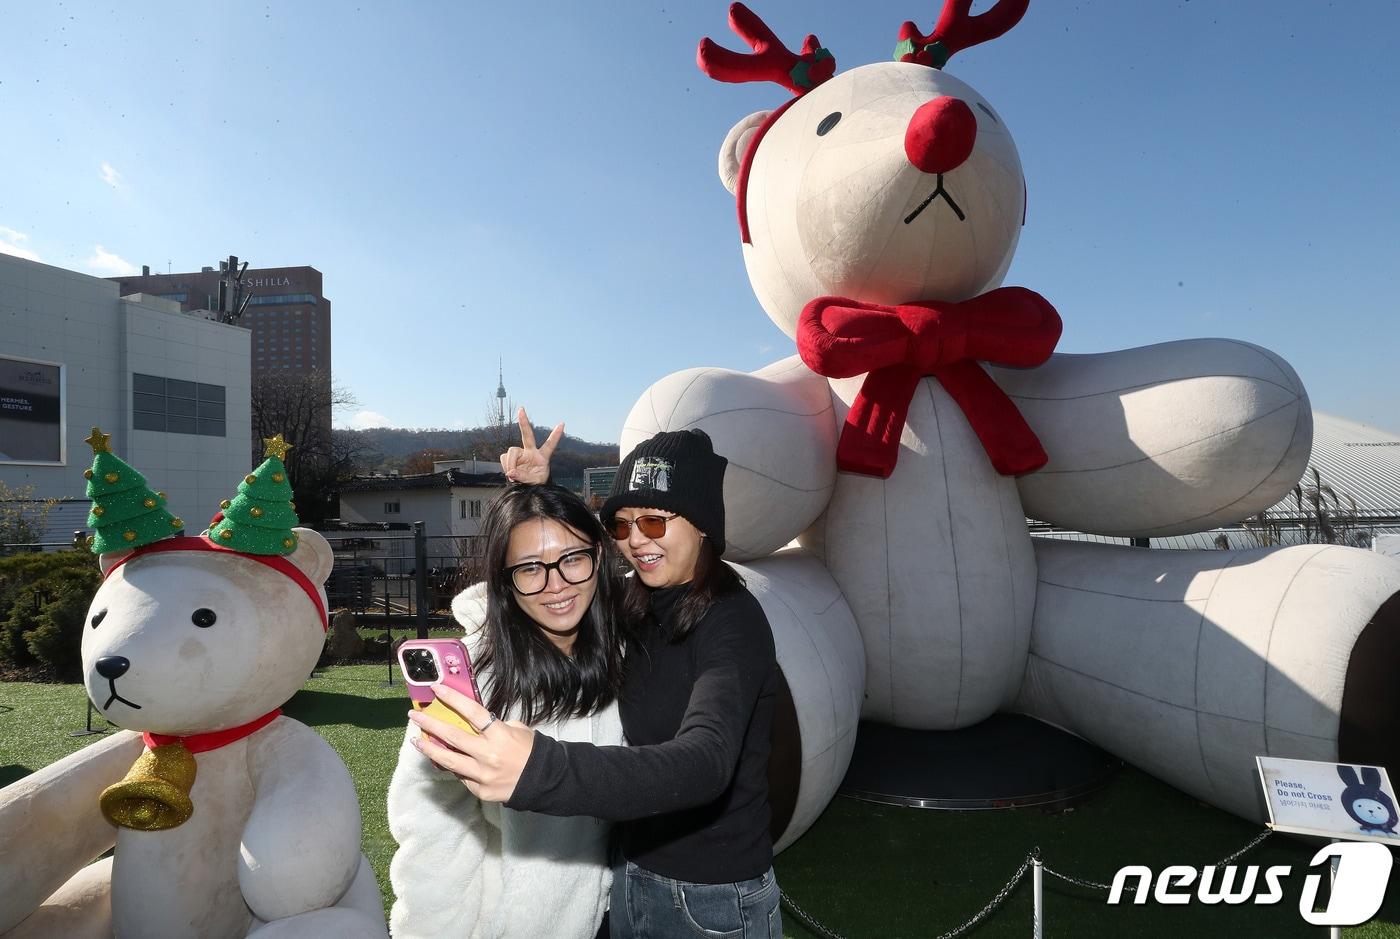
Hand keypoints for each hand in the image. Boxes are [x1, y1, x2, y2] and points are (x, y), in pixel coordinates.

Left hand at [408, 682, 533, 802]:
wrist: (544, 780)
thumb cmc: (530, 750)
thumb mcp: (517, 729)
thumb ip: (493, 726)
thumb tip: (471, 723)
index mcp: (499, 735)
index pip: (472, 712)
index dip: (453, 699)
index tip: (437, 688)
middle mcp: (487, 755)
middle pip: (452, 736)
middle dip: (430, 723)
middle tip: (414, 715)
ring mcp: (482, 775)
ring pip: (448, 761)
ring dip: (429, 749)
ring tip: (416, 741)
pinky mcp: (479, 790)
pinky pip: (461, 776)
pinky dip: (453, 767)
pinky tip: (446, 760)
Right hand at [500, 407, 562, 483]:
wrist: (526, 488)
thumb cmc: (535, 484)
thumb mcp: (534, 482)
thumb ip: (523, 477)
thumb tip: (511, 472)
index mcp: (542, 457)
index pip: (550, 445)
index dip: (556, 435)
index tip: (562, 424)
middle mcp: (531, 452)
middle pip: (527, 435)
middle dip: (524, 422)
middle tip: (521, 409)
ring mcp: (520, 454)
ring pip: (511, 452)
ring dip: (510, 463)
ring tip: (512, 475)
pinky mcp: (510, 458)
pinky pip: (504, 458)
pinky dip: (505, 466)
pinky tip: (509, 473)